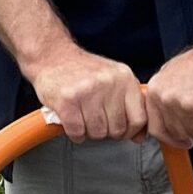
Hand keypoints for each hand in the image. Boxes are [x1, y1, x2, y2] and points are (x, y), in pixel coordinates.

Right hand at [29, 47, 146, 141]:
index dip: (130, 131)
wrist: (53, 56)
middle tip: (96, 119)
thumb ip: (130, 105)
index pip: (139, 119)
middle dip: (106, 131)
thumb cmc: (83, 70)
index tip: (121, 129)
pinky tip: (72, 121)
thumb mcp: (114, 79)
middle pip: (117, 129)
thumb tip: (139, 136)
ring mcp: (87, 91)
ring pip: (98, 133)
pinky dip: (74, 133)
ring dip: (89, 131)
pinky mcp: (67, 101)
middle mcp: (108, 83)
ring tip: (83, 116)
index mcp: (124, 77)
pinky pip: (77, 132)